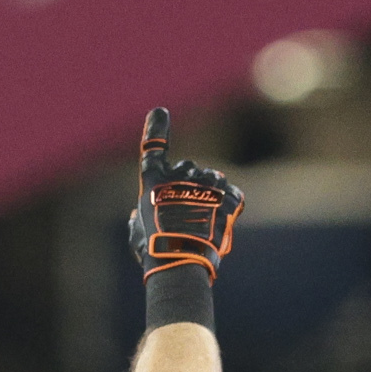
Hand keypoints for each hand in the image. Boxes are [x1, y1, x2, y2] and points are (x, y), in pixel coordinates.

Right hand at [129, 107, 241, 281]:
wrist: (182, 259)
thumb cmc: (155, 250)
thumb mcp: (138, 235)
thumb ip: (139, 221)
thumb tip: (138, 217)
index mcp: (154, 181)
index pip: (153, 147)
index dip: (156, 128)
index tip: (160, 112)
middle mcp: (180, 175)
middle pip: (188, 167)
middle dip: (189, 183)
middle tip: (188, 212)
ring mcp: (206, 183)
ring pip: (212, 178)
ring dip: (211, 192)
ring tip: (208, 219)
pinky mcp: (227, 195)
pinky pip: (232, 194)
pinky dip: (229, 205)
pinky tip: (224, 222)